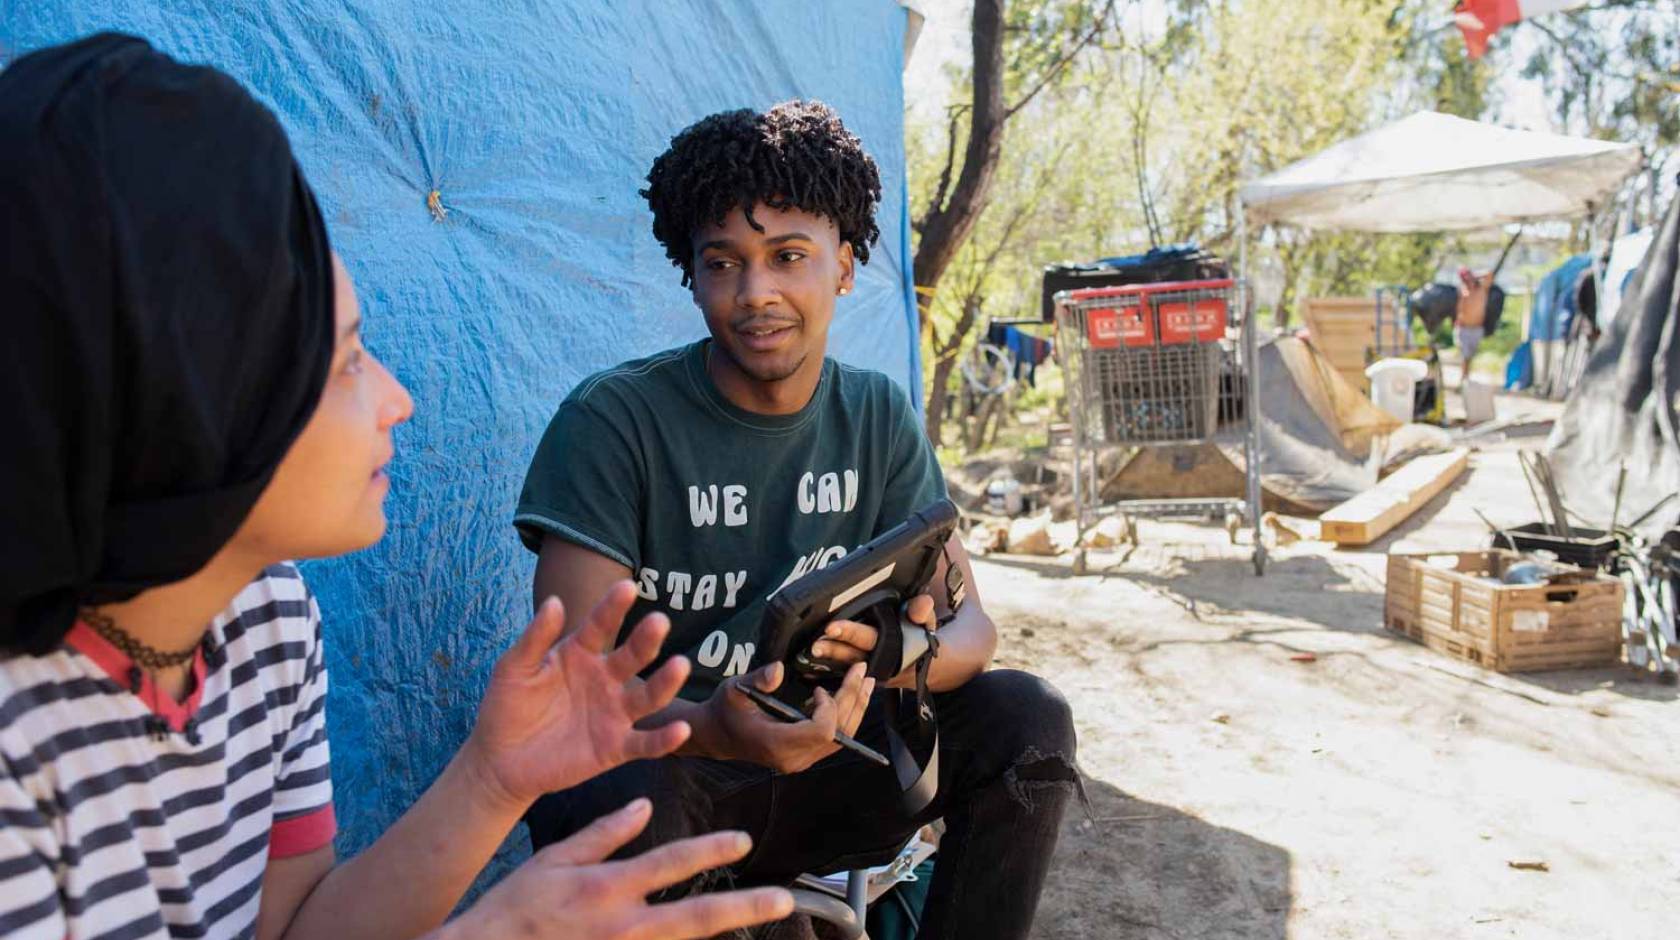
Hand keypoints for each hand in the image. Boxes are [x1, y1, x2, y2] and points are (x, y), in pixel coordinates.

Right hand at [446, 799, 792, 939]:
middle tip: (782, 899)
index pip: (669, 864)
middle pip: (694, 917)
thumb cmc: (514, 909)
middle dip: (742, 907)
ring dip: (722, 930)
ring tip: (760, 914)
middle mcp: (621, 925)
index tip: (742, 840)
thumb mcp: (553, 860)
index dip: (709, 850)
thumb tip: (643, 809)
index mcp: (605, 888)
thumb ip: (603, 834)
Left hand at [464, 581, 691, 811]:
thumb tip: (554, 601)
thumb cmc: (506, 706)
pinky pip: (645, 744)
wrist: (500, 759)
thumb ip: (535, 638)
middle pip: (632, 656)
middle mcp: (605, 679)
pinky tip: (681, 729)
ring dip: (665, 682)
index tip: (627, 586)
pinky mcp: (615, 748)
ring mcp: (613, 713)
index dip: (613, 607)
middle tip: (659, 621)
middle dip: (646, 639)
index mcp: (580, 653)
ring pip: (647, 696)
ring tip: (681, 665)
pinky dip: (664, 739)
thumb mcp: (514, 669)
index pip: (601, 625)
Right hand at [704, 661, 873, 772]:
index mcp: (777, 743)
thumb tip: (779, 669)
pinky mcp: (804, 757)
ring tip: (864, 681)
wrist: (718, 735)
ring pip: (841, 739)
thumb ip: (759, 679)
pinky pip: (834, 740)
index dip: (829, 708)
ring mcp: (800, 761)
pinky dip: (844, 717)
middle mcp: (793, 758)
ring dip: (855, 708)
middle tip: (861, 670)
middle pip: (838, 734)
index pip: (821, 731)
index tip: (818, 688)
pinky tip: (848, 696)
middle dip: (852, 700)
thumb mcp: (735, 688)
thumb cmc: (725, 709)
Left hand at [809, 594, 936, 670]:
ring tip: (809, 651)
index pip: (868, 638)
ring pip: (843, 666)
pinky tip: (807, 665)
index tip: (831, 627)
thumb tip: (922, 604)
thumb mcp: (927, 623)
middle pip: (850, 655)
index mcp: (892, 647)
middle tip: (813, 643)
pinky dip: (825, 670)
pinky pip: (841, 673)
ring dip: (826, 659)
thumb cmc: (920, 637)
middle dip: (832, 649)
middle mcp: (877, 662)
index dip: (849, 633)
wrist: (924, 665)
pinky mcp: (860, 677)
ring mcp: (867, 671)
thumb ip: (923, 612)